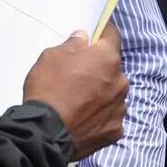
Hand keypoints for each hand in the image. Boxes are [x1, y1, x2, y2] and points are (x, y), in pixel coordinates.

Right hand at [22, 24, 127, 158]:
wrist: (46, 132)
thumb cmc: (48, 89)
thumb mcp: (51, 56)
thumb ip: (72, 45)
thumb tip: (83, 39)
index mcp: (107, 58)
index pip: (113, 35)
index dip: (102, 34)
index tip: (95, 36)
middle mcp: (120, 81)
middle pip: (112, 67)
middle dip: (98, 67)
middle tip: (77, 74)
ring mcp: (119, 107)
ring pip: (112, 92)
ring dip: (101, 91)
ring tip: (78, 99)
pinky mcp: (115, 130)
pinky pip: (109, 115)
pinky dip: (99, 114)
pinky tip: (82, 116)